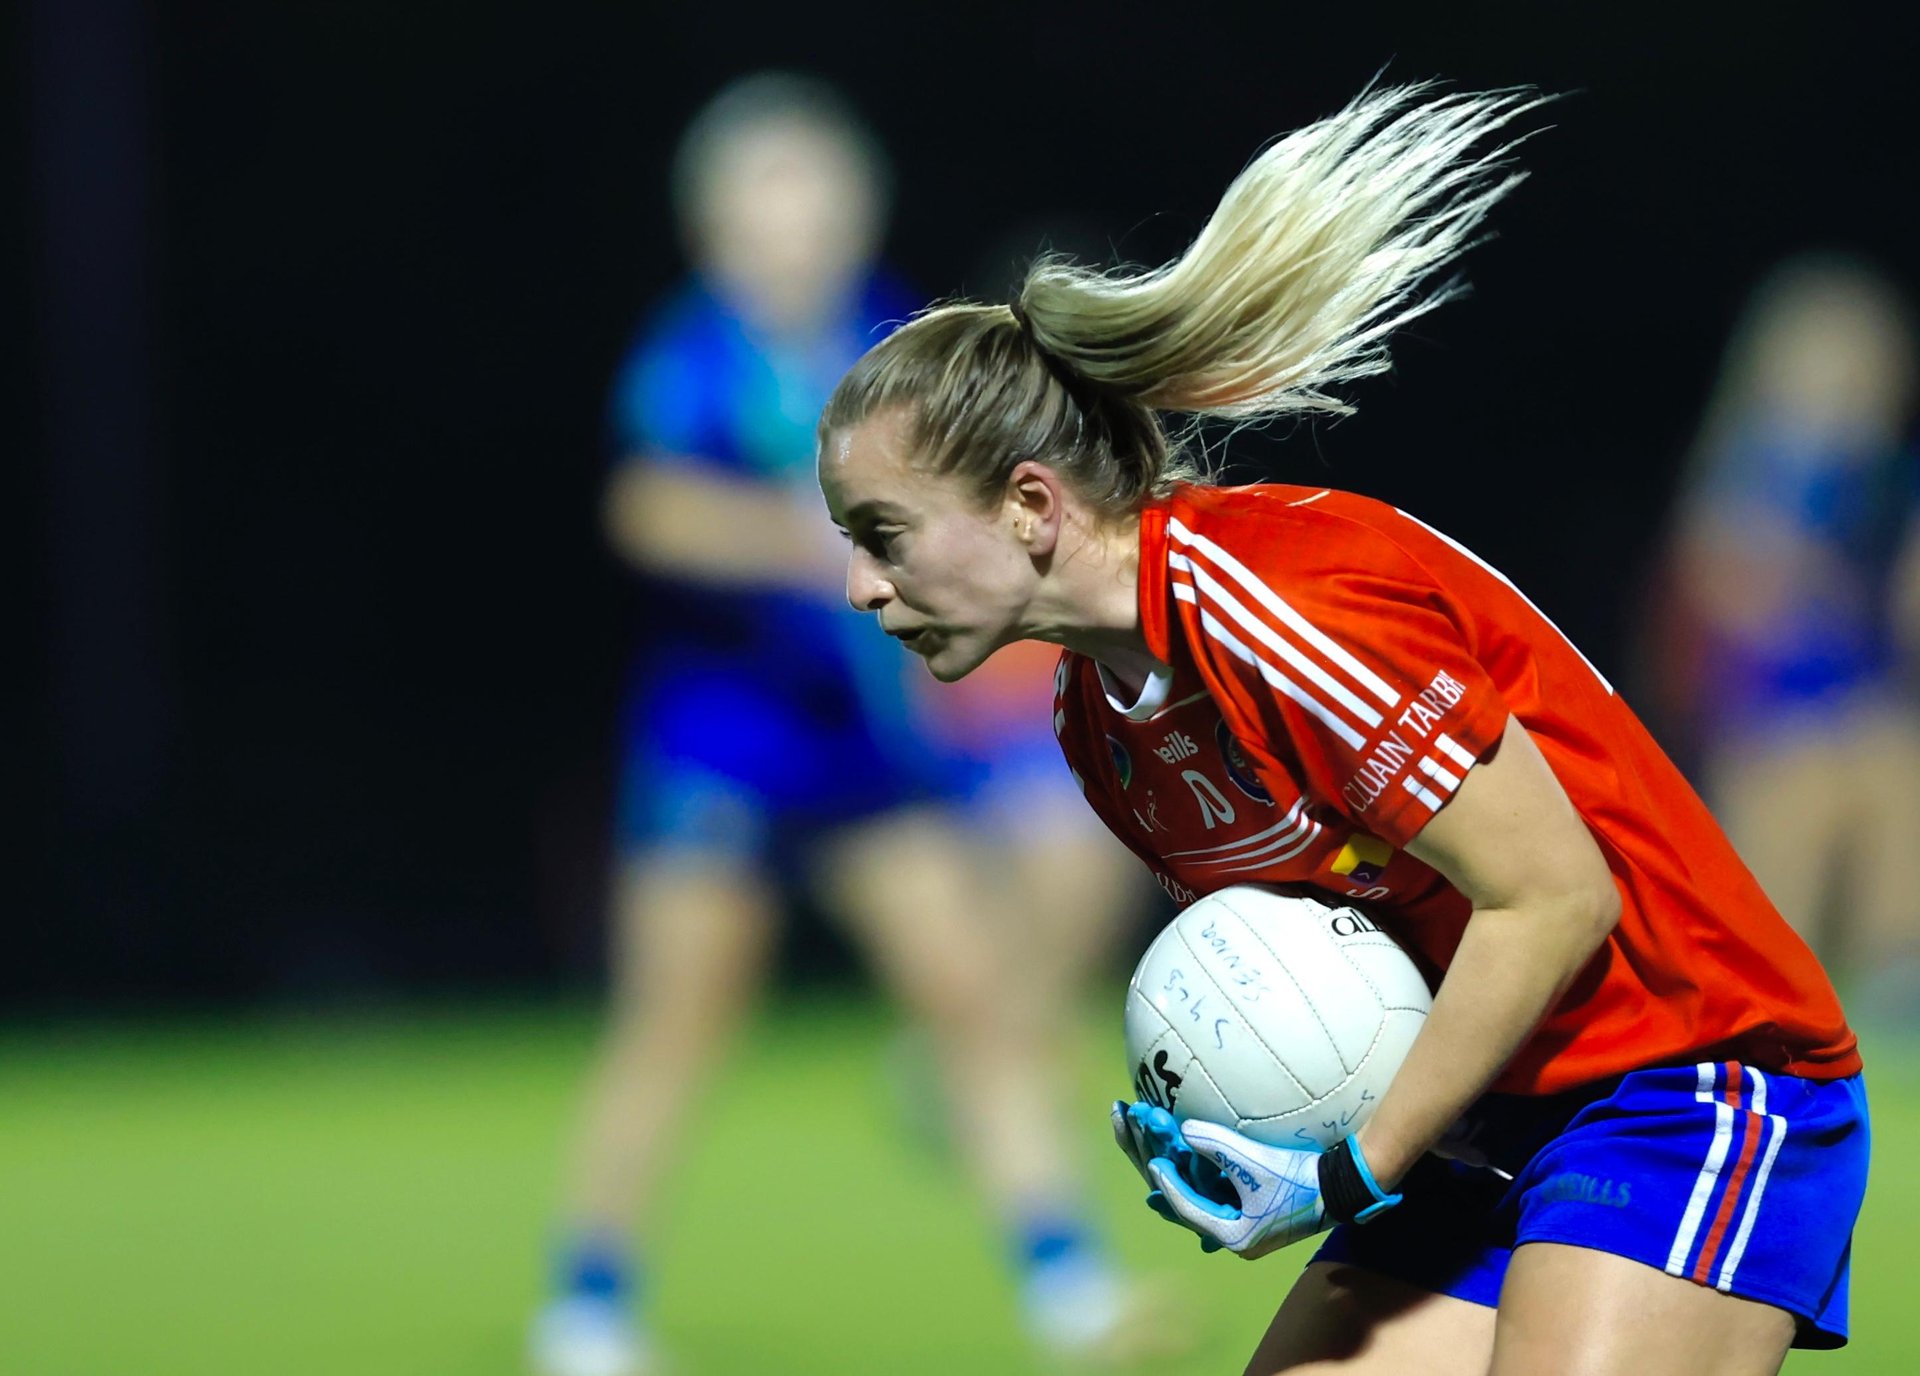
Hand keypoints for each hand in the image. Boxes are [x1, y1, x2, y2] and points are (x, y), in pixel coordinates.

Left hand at [1139, 1115, 1330, 1259]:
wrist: (1342, 1186)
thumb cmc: (1298, 1178)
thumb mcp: (1254, 1161)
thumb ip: (1216, 1146)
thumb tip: (1182, 1133)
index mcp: (1236, 1235)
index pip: (1190, 1209)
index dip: (1169, 1184)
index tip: (1154, 1162)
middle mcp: (1238, 1237)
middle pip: (1192, 1211)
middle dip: (1169, 1188)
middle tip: (1148, 1170)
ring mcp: (1248, 1227)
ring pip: (1204, 1206)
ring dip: (1183, 1185)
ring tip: (1158, 1172)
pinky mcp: (1257, 1214)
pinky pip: (1219, 1201)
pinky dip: (1203, 1185)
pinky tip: (1192, 1173)